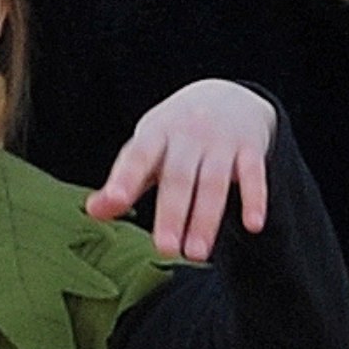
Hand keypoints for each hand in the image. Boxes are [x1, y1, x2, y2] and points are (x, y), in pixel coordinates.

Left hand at [86, 79, 284, 260]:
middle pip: (179, 177)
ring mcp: (221, 141)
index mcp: (156, 133)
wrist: (229, 94)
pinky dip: (255, 199)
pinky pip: (254, 175)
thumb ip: (124, 180)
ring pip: (214, 182)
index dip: (125, 178)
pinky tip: (253, 226)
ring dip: (206, 218)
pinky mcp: (251, 149)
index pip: (139, 155)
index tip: (114, 201)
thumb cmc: (177, 132)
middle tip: (165, 249)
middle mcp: (189, 134)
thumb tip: (94, 211)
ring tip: (196, 254)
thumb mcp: (148, 147)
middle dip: (172, 213)